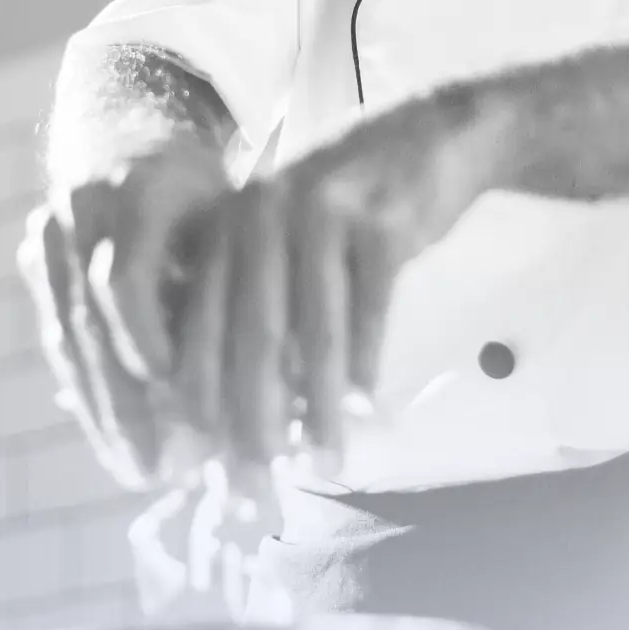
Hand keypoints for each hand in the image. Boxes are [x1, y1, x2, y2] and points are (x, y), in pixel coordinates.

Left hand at [17, 82, 513, 488]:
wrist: (432, 138)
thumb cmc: (347, 209)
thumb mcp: (283, 242)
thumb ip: (248, 308)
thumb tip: (225, 420)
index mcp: (225, 226)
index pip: (196, 328)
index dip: (196, 405)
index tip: (199, 473)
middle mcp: (264, 214)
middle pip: (252, 339)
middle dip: (252, 425)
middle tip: (256, 491)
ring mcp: (325, 214)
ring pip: (314, 333)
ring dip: (317, 410)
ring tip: (322, 465)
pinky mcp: (383, 222)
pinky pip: (370, 310)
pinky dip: (366, 364)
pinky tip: (367, 407)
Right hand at [17, 135, 233, 490]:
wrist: (126, 125)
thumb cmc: (203, 183)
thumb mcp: (228, 214)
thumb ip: (235, 282)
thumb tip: (270, 378)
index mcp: (136, 190)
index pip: (124, 280)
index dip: (147, 341)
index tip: (181, 396)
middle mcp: (80, 212)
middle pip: (90, 324)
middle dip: (124, 403)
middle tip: (157, 469)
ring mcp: (49, 238)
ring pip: (69, 339)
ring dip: (103, 412)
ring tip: (136, 470)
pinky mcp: (36, 264)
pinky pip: (60, 339)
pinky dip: (89, 392)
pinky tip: (115, 440)